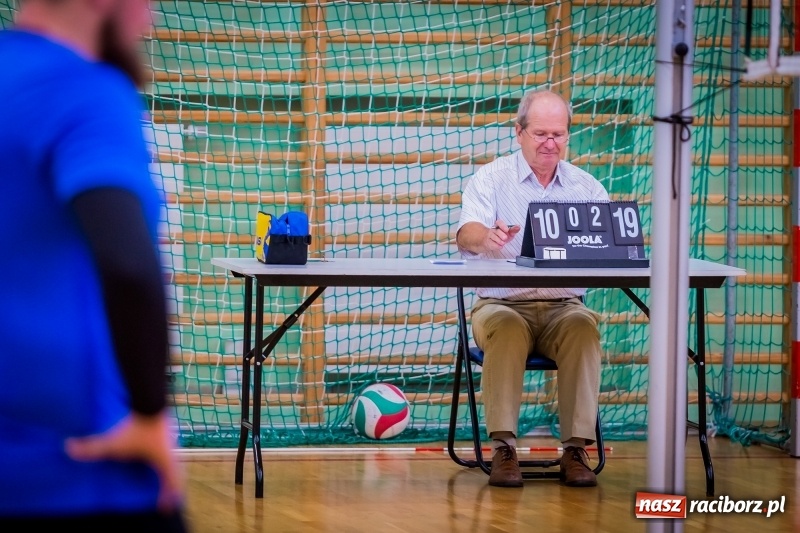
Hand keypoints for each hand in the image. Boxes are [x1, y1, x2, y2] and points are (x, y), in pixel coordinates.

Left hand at [65, 411, 183, 511]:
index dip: (168, 497)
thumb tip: (68, 448)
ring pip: (174, 461)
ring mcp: (170, 440)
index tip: (163, 509)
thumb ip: (92, 447)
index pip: (172, 483)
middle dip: (172, 486)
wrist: (151, 401)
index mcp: (163, 461)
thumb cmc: (137, 428)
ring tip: (161, 478)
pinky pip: (168, 449)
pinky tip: (155, 454)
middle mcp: (171, 452)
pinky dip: (165, 457)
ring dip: (170, 471)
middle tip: (166, 497)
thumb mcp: (114, 443)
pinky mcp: (166, 430)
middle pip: (177, 474)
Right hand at [485, 221, 520, 250]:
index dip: (503, 226)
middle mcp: (493, 229)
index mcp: (498, 225)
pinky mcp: (488, 242)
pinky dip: (497, 245)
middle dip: (501, 235)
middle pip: (497, 231)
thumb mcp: (509, 233)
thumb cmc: (502, 236)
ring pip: (493, 237)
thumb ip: (513, 230)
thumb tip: (518, 227)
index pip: (499, 223)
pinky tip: (500, 246)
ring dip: (499, 241)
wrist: (493, 242)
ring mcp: (489, 235)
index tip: (507, 230)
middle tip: (505, 238)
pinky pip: (491, 243)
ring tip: (503, 243)